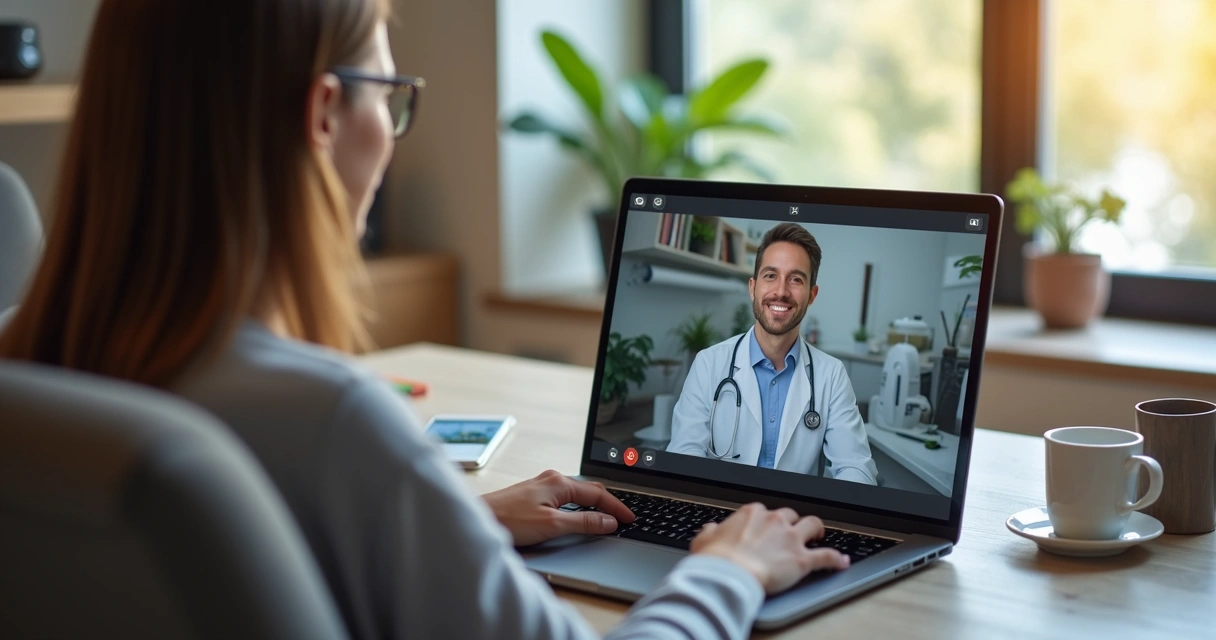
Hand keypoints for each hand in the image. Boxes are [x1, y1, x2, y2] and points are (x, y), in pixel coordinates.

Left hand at [482, 470, 635, 545]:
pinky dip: (578, 506)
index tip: (629, 519)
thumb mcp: (552, 525)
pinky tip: (578, 515)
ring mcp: (541, 485)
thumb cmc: (508, 520)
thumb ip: (582, 523)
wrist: (477, 518)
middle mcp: (552, 479)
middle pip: (589, 490)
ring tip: (606, 517)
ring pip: (576, 494)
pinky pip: (565, 498)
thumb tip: (608, 521)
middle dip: (608, 503)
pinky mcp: (533, 494)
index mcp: (559, 482)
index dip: (616, 508)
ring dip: (593, 504)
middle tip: (622, 518)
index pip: (598, 494)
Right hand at [690, 503, 848, 593]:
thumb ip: (710, 532)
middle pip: (790, 515)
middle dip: (792, 523)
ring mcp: (791, 539)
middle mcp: (775, 521)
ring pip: (813, 526)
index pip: (765, 512)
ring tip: (819, 535)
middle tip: (792, 531)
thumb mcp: (704, 541)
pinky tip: (842, 562)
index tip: (766, 529)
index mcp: (752, 513)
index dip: (767, 521)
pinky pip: (827, 556)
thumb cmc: (716, 559)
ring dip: (817, 530)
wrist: (729, 575)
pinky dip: (836, 559)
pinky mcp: (802, 560)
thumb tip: (711, 529)